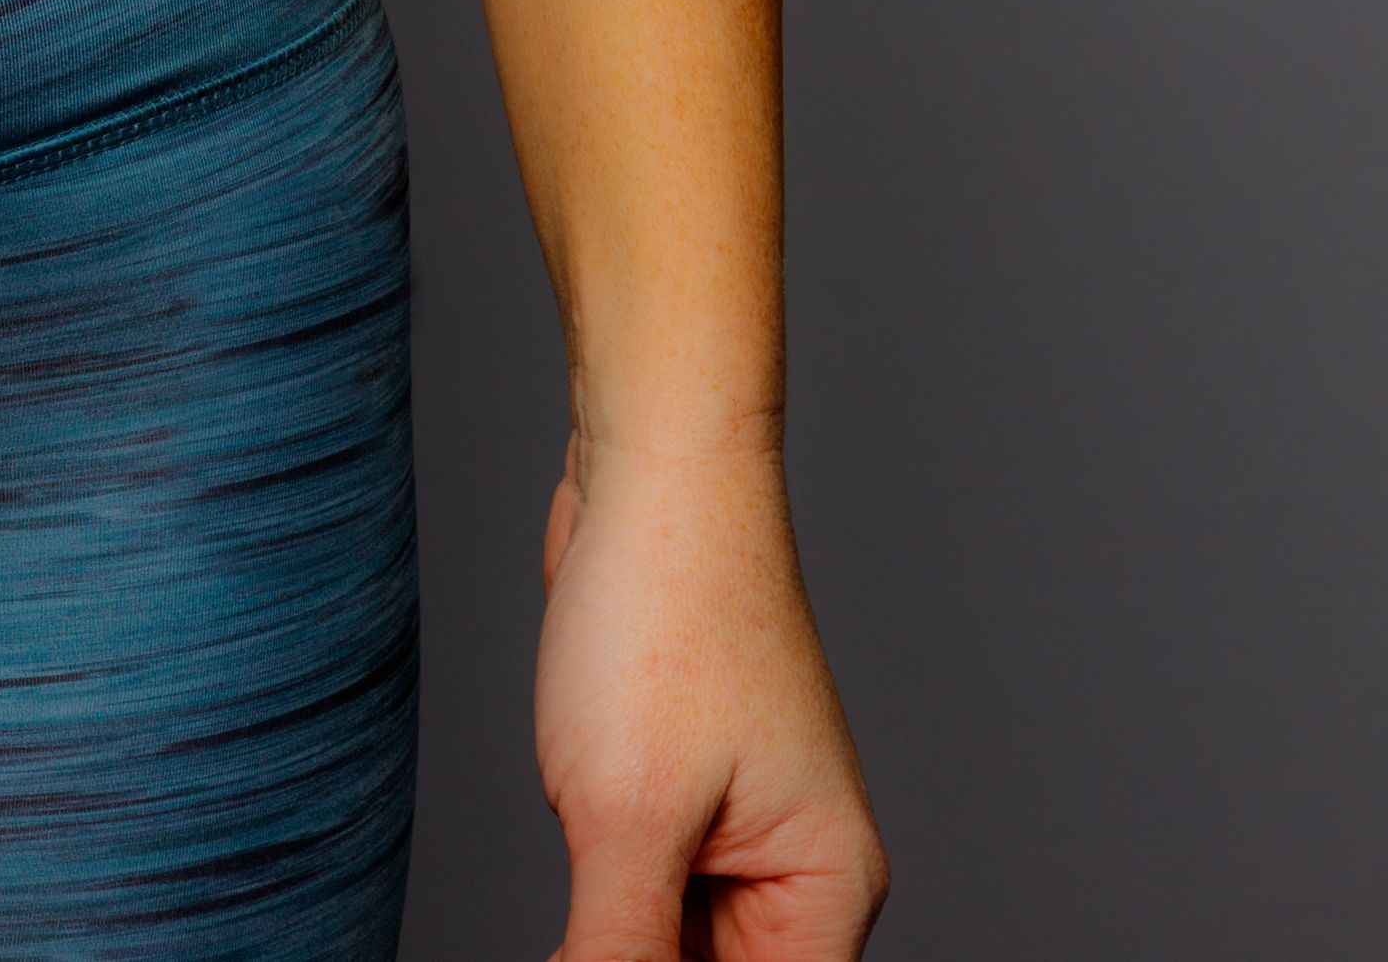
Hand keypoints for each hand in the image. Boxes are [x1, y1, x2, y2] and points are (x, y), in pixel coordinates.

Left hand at [534, 433, 887, 960]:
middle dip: (638, 960)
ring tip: (583, 854)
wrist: (649, 474)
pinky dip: (593, 902)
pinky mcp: (673, 794)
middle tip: (578, 916)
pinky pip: (639, 886)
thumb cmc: (665, 617)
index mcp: (824, 889)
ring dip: (609, 935)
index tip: (597, 958)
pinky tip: (563, 873)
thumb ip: (619, 948)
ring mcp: (732, 831)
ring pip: (668, 941)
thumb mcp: (627, 813)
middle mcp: (794, 871)